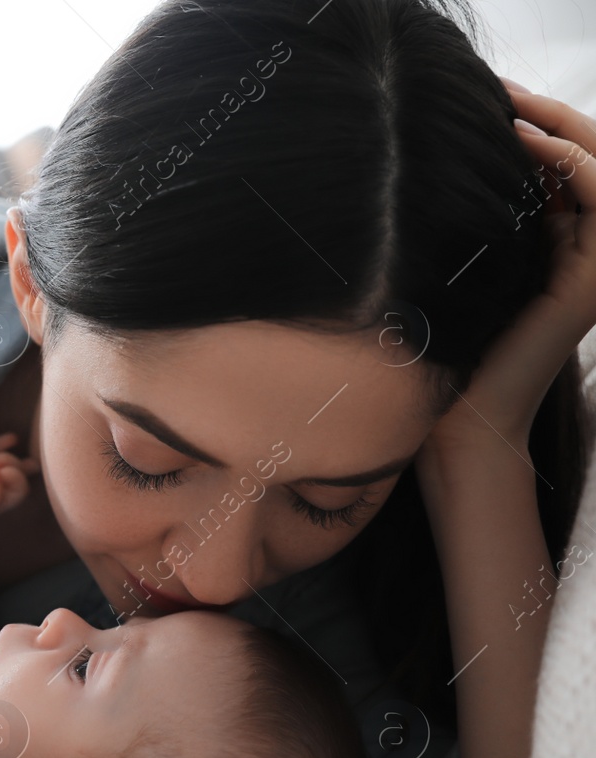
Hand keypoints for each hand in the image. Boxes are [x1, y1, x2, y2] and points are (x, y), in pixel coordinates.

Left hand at [433, 82, 595, 454]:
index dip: (526, 121)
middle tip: (496, 84)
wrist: (452, 417)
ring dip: (558, 123)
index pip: (556, 162)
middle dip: (544, 112)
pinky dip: (566, 158)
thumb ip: (466, 218)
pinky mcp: (593, 276)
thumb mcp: (450, 263)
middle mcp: (580, 248)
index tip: (478, 94)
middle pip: (585, 154)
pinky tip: (519, 141)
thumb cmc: (434, 348)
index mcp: (550, 243)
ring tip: (508, 102)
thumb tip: (436, 159)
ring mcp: (593, 262)